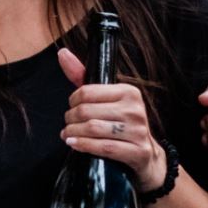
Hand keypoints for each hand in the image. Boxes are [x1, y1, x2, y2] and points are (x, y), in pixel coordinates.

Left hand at [59, 48, 165, 192]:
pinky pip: (103, 147)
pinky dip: (83, 146)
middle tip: (68, 125)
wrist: (145, 155)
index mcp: (129, 91)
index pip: (86, 91)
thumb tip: (62, 53)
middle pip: (85, 111)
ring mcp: (138, 131)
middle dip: (70, 119)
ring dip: (73, 133)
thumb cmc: (119, 123)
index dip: (72, 101)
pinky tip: (74, 144)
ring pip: (92, 129)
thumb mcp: (104, 99)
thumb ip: (82, 77)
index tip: (72, 108)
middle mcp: (136, 109)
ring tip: (68, 135)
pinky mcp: (138, 151)